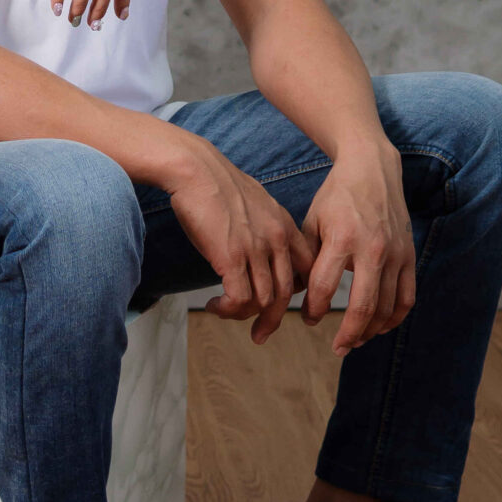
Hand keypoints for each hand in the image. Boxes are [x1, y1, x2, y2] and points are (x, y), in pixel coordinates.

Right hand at [166, 140, 314, 345]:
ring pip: (263, 300)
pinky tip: (215, 306)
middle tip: (260, 333)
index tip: (279, 303)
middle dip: (272, 318)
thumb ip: (262, 225)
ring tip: (225, 312)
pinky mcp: (232, 258)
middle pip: (286, 293)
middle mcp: (276, 240)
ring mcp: (256, 250)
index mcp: (284, 225)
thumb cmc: (215, 182)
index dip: (296, 292)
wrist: (195, 168)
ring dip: (244, 315)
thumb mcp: (253, 200)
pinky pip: (239, 299)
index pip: (306, 268)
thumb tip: (255, 247)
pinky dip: (228, 310)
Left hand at [301, 144, 414, 355]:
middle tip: (337, 348)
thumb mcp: (312, 219)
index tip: (308, 319)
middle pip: (363, 306)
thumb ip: (306, 257)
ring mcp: (394, 253)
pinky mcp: (409, 255)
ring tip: (355, 342)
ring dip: (370, 331)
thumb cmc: (336, 196)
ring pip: (386, 307)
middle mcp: (371, 248)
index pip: (325, 287)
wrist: (372, 169)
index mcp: (341, 238)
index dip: (314, 310)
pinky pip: (406, 297)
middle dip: (348, 334)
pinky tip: (380, 327)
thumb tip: (297, 293)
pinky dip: (395, 318)